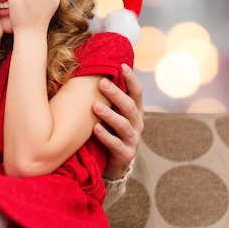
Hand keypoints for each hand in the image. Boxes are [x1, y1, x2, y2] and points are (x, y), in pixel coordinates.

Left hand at [92, 64, 143, 179]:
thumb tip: (91, 69)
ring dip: (109, 114)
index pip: (137, 92)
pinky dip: (105, 136)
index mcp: (134, 110)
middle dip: (116, 94)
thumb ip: (106, 95)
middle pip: (130, 106)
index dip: (131, 79)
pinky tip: (95, 128)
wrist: (112, 161)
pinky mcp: (125, 154)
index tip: (122, 65)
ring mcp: (132, 139)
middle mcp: (136, 123)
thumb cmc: (108, 128)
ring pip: (123, 125)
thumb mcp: (111, 110)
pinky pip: (116, 145)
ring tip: (95, 106)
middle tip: (102, 83)